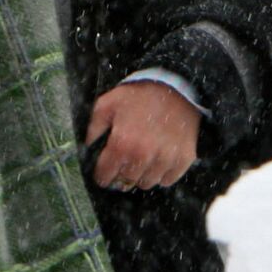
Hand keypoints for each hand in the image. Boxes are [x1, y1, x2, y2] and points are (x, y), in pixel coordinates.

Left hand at [85, 80, 200, 190]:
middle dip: (122, 175)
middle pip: (126, 182)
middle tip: (123, 164)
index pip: (105, 175)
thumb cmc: (139, 96)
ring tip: (142, 161)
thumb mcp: (108, 103)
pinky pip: (167, 181)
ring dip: (141, 175)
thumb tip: (88, 145)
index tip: (104, 174)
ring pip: (147, 183)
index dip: (102, 175)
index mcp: (122, 143)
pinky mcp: (182, 160)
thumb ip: (94, 126)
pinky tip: (158, 160)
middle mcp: (143, 155)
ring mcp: (165, 159)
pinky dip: (161, 174)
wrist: (176, 87)